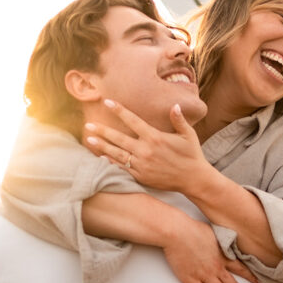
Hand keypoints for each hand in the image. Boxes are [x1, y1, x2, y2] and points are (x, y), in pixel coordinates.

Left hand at [85, 99, 206, 193]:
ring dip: (102, 146)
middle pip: (119, 138)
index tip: (107, 102)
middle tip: (88, 125)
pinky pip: (122, 167)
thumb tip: (174, 105)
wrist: (194, 180)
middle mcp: (145, 150)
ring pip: (117, 154)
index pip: (133, 120)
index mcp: (155, 137)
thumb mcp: (188, 134)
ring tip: (89, 140)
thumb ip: (178, 119)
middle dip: (102, 131)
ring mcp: (142, 164)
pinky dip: (111, 161)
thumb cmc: (192, 154)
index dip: (119, 110)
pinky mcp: (141, 176)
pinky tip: (101, 156)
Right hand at [164, 216, 259, 282]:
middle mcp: (217, 268)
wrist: (177, 232)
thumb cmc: (193, 228)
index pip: (241, 269)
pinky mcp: (191, 280)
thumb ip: (222, 239)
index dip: (251, 277)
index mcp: (223, 255)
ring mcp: (205, 275)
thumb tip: (227, 239)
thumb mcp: (214, 231)